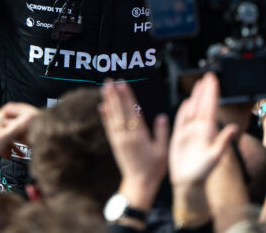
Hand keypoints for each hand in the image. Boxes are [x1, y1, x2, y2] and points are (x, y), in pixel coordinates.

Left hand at [0, 102, 38, 170]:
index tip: (28, 122)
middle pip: (8, 124)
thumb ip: (18, 127)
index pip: (11, 110)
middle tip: (25, 142)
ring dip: (11, 143)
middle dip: (18, 134)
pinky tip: (5, 155)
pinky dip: (2, 146)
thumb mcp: (4, 138)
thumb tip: (30, 116)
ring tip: (16, 154)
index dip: (21, 115)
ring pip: (2, 134)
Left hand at [99, 80, 168, 209]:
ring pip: (113, 117)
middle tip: (110, 80)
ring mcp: (120, 140)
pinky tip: (102, 107)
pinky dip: (105, 116)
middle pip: (121, 111)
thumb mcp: (163, 151)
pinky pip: (109, 127)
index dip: (128, 96)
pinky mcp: (115, 144)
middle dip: (115, 95)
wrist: (139, 184)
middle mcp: (127, 136)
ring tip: (104, 88)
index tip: (123, 84)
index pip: (133, 111)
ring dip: (109, 101)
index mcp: (140, 136)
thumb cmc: (154, 168)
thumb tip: (161, 116)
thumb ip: (162, 133)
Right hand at [169, 72, 239, 188]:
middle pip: (202, 104)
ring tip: (199, 84)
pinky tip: (187, 102)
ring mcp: (190, 131)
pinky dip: (184, 110)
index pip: (210, 107)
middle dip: (205, 90)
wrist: (188, 182)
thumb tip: (234, 128)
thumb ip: (223, 141)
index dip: (212, 93)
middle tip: (208, 76)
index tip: (214, 80)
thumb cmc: (202, 172)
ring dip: (196, 96)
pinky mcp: (180, 136)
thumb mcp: (215, 157)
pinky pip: (181, 119)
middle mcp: (199, 129)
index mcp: (208, 130)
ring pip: (193, 109)